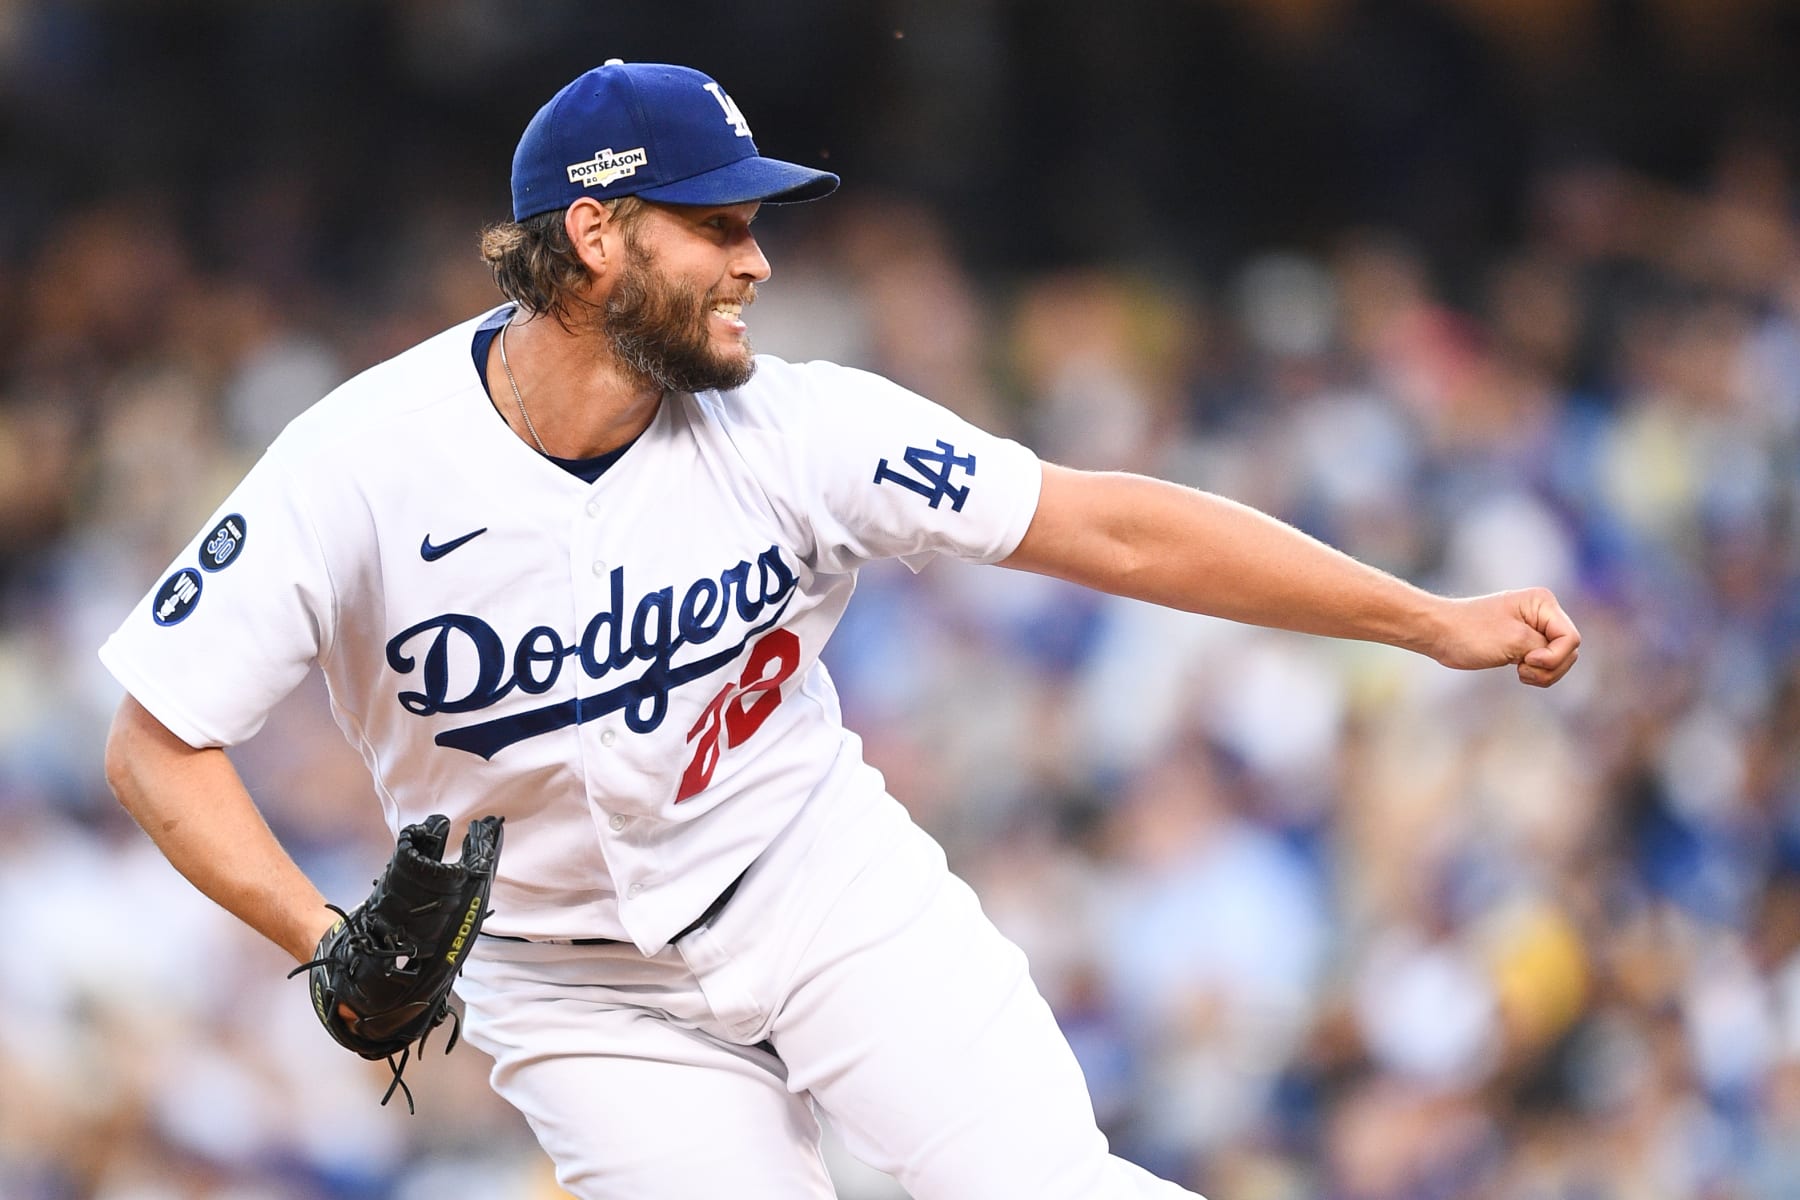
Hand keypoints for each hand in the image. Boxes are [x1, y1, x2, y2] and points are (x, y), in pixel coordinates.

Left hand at [1428, 587, 1580, 687]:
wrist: (1439, 633)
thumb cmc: (1471, 633)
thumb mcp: (1515, 641)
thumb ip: (1546, 649)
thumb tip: (1564, 654)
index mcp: (1543, 603)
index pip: (1571, 639)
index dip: (1554, 656)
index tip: (1526, 659)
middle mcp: (1543, 613)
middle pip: (1569, 651)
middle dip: (1549, 667)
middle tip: (1521, 668)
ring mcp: (1534, 629)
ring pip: (1559, 661)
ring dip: (1543, 674)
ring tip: (1519, 671)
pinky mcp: (1525, 644)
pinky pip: (1545, 664)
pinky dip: (1536, 674)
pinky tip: (1518, 672)